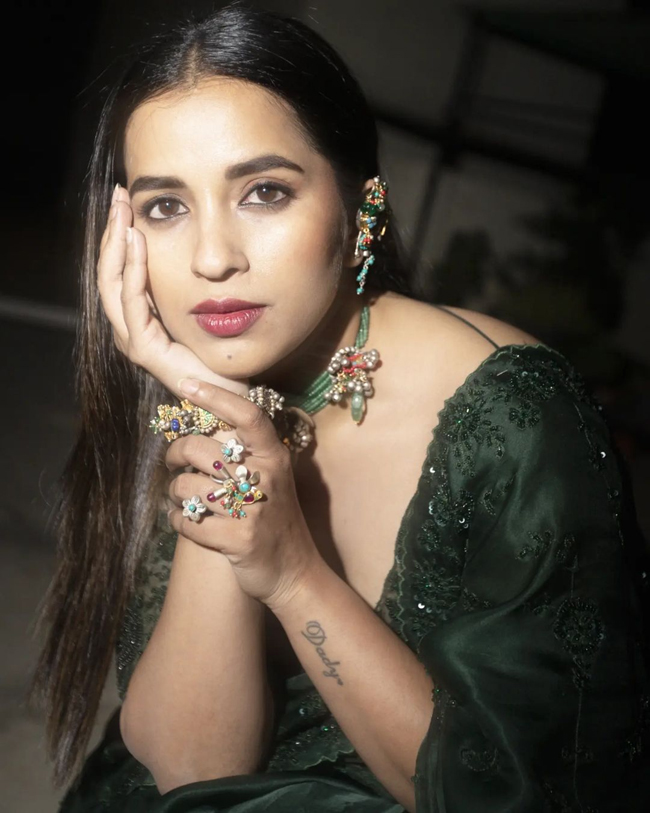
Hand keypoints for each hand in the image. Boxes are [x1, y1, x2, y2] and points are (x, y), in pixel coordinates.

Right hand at [97, 185, 247, 398]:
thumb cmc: (220, 353)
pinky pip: (134, 306)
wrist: (231, 393)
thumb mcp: (200, 305)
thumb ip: (187, 280)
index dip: (119, 233)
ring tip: (124, 213)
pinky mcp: (145, 351)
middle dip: (113, 231)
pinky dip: (135, 273)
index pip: (119, 267)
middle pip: (108, 271)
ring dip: (117, 245)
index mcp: (140, 315)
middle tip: (119, 195)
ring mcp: (134, 340)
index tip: (125, 198)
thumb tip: (190, 242)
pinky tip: (140, 244)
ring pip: (112, 284)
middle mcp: (130, 326)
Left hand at [165, 379, 323, 609]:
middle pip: (201, 450)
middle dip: (175, 454)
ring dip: (174, 494)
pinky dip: (177, 520)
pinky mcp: (237, 541)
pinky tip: (185, 520)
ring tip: (181, 498)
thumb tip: (204, 421)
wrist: (294, 572)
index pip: (247, 415)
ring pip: (187, 487)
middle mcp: (266, 479)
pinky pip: (187, 521)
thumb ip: (246, 452)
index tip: (186, 385)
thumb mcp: (272, 479)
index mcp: (274, 457)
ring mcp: (252, 510)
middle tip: (173, 462)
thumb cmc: (274, 518)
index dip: (215, 396)